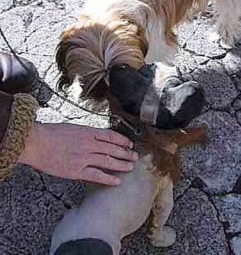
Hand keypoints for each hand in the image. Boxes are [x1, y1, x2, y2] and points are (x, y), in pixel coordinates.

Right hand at [18, 123, 137, 185]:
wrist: (36, 143)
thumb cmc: (51, 133)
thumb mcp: (73, 127)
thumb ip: (87, 133)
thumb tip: (98, 137)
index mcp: (88, 132)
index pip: (111, 136)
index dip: (122, 141)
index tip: (129, 144)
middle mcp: (89, 144)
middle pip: (113, 149)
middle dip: (126, 153)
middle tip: (135, 157)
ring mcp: (83, 158)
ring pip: (108, 162)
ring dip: (121, 165)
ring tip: (130, 167)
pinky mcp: (76, 171)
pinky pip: (96, 175)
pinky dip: (108, 178)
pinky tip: (117, 181)